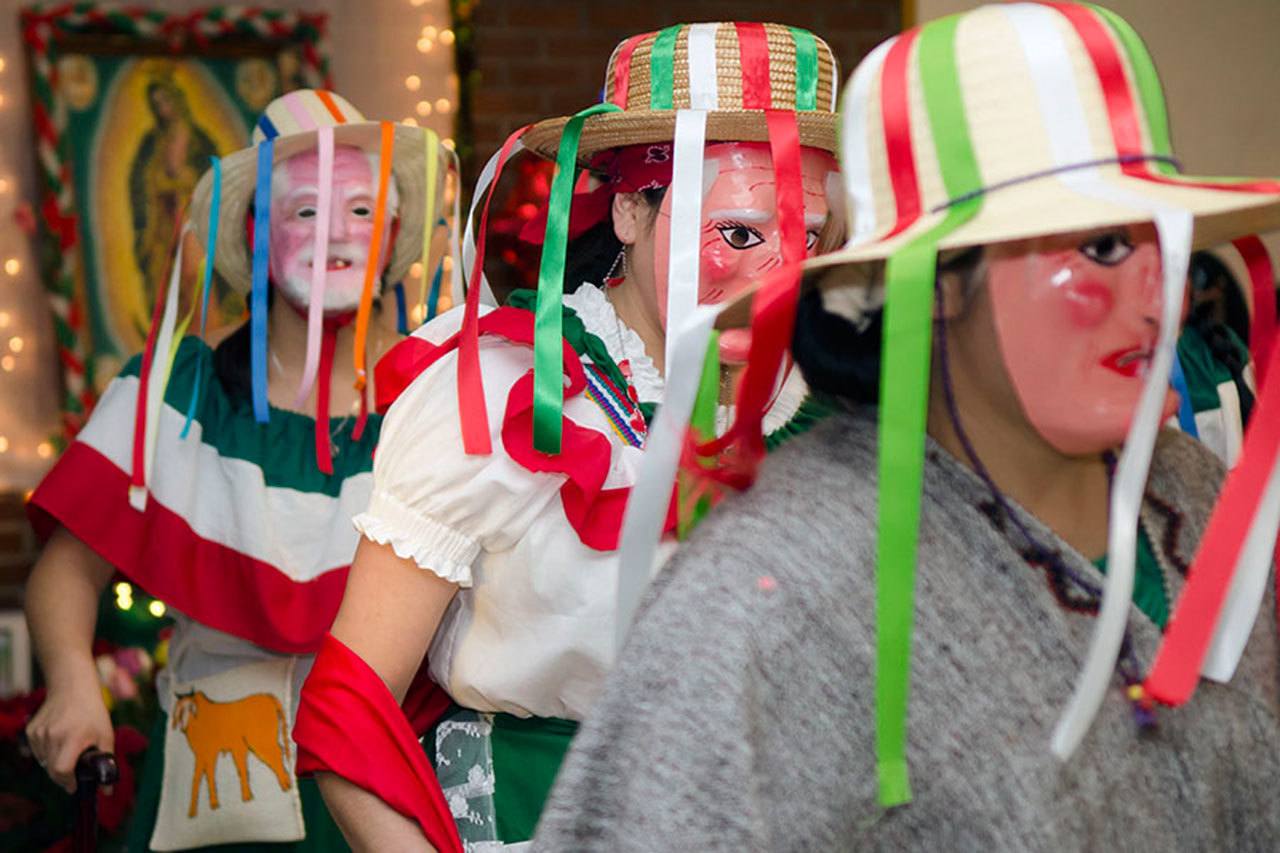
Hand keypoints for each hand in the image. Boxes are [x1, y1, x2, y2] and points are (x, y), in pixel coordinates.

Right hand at [25, 676, 113, 792]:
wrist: (72, 688)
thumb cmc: (93, 713)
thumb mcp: (106, 735)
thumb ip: (107, 763)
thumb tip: (108, 791)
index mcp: (73, 738)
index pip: (62, 770)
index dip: (68, 782)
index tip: (75, 786)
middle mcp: (53, 736)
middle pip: (52, 770)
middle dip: (63, 777)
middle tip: (74, 774)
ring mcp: (40, 733)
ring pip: (44, 761)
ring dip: (56, 762)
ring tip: (69, 748)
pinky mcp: (31, 731)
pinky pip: (38, 751)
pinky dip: (47, 752)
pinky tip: (59, 740)